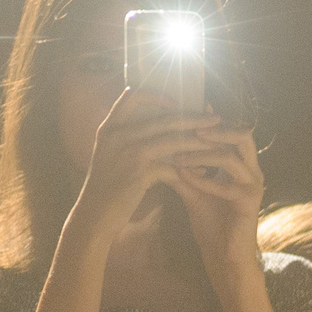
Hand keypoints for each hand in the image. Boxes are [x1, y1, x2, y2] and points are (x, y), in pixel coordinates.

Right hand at [65, 93, 223, 243]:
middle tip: (215, 118)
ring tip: (217, 144)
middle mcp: (118, 135)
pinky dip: (188, 171)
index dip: (157, 96)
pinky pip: (172, 167)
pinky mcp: (139, 173)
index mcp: (110, 127)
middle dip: (193, 117)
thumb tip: (152, 125)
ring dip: (198, 142)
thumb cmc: (106, 187)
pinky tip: (202, 174)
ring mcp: (128, 153)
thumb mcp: (109, 154)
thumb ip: (125, 137)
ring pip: (172, 140)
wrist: (94, 215)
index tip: (176, 103)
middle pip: (163, 119)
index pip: (134, 96)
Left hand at [161, 124, 269, 286]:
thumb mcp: (193, 189)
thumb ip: (185, 167)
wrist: (223, 256)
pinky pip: (226, 185)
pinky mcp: (249, 202)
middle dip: (214, 130)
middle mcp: (252, 171)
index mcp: (242, 165)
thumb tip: (163, 146)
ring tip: (179, 157)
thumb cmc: (211, 224)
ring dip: (202, 154)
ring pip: (231, 156)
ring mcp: (253, 186)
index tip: (185, 113)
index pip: (232, 131)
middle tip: (188, 129)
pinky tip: (185, 179)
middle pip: (243, 134)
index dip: (211, 120)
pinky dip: (203, 180)